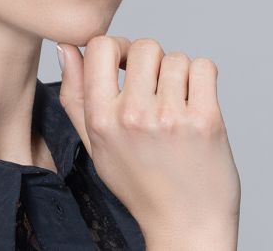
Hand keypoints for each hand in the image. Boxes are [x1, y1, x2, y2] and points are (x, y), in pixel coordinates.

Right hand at [57, 36, 240, 247]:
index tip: (126, 65)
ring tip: (176, 104)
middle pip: (143, 46)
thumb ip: (75, 94)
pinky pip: (204, 66)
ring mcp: (170, 117)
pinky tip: (196, 102)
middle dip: (151, 62)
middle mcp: (133, 116)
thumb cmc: (139, 184)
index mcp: (101, 119)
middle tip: (155, 89)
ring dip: (178, 75)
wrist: (186, 227)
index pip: (100, 46)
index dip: (117, 48)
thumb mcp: (94, 143)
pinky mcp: (205, 120)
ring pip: (175, 57)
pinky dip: (202, 78)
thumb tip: (66, 48)